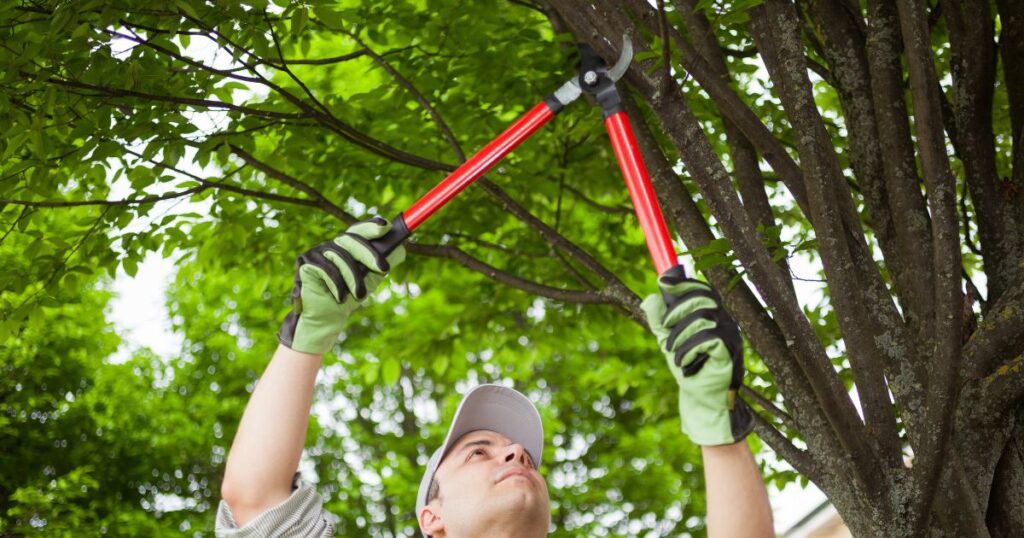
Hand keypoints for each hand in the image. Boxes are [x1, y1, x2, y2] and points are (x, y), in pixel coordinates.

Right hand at [277, 217, 405, 354]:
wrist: (327, 318)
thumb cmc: (349, 297)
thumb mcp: (371, 278)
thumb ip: (383, 262)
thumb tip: (401, 248)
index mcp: (347, 246)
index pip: (359, 230)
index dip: (371, 226)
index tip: (386, 226)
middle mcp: (331, 245)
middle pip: (351, 239)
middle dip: (369, 254)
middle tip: (384, 269)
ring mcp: (316, 252)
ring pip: (340, 256)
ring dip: (353, 278)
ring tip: (358, 296)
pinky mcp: (305, 262)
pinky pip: (325, 268)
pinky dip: (336, 285)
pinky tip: (339, 297)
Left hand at [641, 267, 752, 445]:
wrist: (701, 400)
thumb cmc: (688, 369)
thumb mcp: (668, 341)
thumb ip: (659, 321)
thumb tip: (650, 298)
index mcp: (712, 316)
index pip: (702, 290)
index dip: (683, 283)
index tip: (663, 282)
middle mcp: (725, 322)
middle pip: (702, 298)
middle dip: (677, 311)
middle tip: (664, 330)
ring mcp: (731, 336)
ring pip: (702, 318)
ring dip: (679, 336)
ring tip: (673, 354)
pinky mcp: (731, 351)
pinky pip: (708, 338)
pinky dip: (689, 350)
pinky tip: (684, 363)